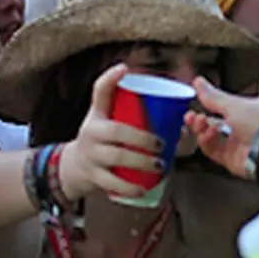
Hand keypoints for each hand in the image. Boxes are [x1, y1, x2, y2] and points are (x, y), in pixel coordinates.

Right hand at [58, 65, 164, 201]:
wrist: (75, 167)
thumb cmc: (105, 141)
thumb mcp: (110, 121)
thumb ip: (137, 115)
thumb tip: (183, 118)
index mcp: (97, 113)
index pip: (99, 91)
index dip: (110, 78)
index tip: (124, 68)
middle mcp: (91, 131)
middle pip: (117, 131)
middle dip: (143, 137)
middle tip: (162, 144)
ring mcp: (90, 154)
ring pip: (116, 156)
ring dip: (141, 161)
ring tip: (159, 165)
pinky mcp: (92, 175)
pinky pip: (111, 182)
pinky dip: (128, 187)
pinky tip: (142, 189)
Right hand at [183, 77, 258, 178]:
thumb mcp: (234, 104)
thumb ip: (213, 97)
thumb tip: (198, 82)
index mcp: (252, 109)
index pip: (227, 105)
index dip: (211, 102)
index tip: (197, 98)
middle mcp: (245, 127)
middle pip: (216, 122)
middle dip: (201, 119)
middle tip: (191, 115)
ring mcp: (238, 144)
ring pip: (212, 137)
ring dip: (202, 129)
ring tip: (198, 122)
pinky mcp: (232, 159)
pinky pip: (213, 150)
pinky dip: (207, 142)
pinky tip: (207, 134)